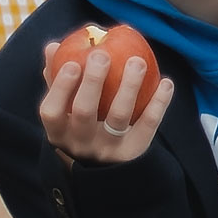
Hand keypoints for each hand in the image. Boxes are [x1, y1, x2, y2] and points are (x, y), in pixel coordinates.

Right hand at [39, 44, 172, 164]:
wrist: (106, 170)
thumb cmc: (81, 127)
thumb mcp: (65, 112)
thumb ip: (57, 80)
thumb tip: (53, 47)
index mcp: (59, 132)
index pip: (51, 112)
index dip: (60, 87)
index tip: (72, 62)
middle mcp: (80, 143)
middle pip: (84, 112)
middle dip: (93, 81)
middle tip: (102, 55)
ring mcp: (107, 150)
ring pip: (119, 116)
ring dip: (129, 86)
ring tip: (137, 61)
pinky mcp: (133, 153)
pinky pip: (147, 126)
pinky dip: (158, 103)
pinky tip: (166, 83)